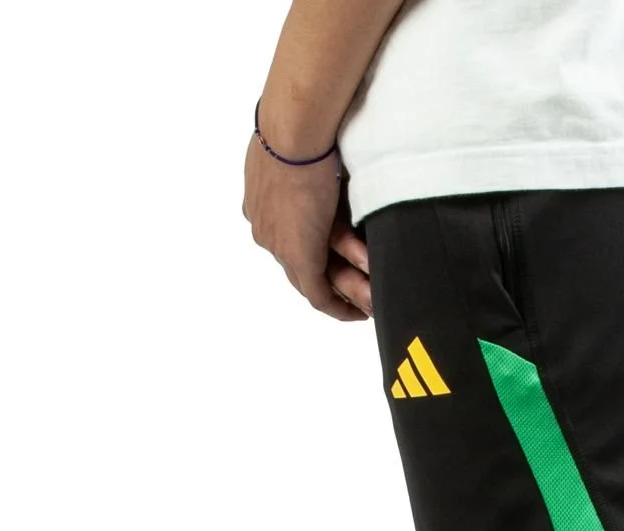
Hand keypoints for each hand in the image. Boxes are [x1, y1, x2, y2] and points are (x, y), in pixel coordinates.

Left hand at [243, 132, 371, 321]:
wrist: (295, 127)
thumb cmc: (300, 125)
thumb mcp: (296, 148)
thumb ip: (304, 165)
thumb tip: (321, 157)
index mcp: (259, 201)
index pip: (285, 237)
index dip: (310, 251)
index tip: (330, 259)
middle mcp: (264, 227)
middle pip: (295, 267)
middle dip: (327, 282)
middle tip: (352, 295)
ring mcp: (278, 244)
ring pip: (309, 282)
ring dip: (341, 294)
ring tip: (364, 306)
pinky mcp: (300, 255)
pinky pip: (319, 295)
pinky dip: (339, 307)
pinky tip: (358, 314)